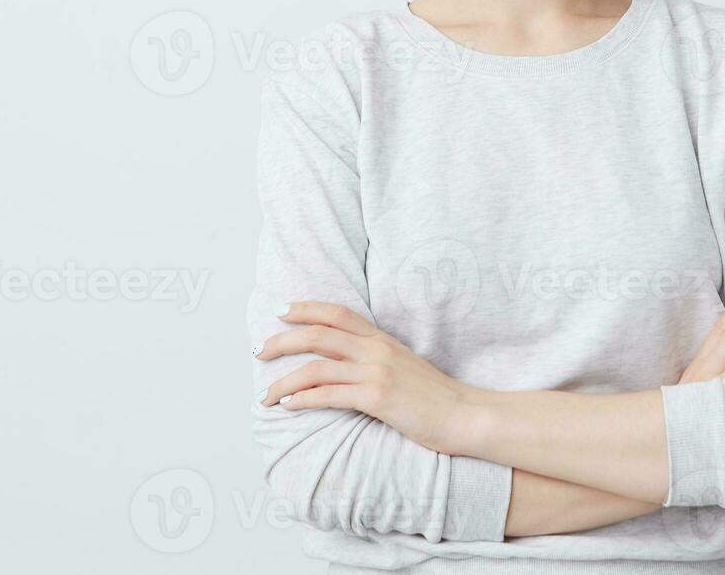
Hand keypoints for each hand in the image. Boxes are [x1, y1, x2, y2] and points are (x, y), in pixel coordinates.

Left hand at [256, 301, 479, 455]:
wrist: (465, 416)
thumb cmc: (435, 397)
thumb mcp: (405, 366)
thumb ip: (377, 358)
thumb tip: (347, 363)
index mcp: (382, 339)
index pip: (337, 313)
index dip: (305, 308)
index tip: (281, 312)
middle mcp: (376, 350)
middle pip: (318, 334)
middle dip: (282, 341)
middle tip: (259, 352)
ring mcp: (377, 372)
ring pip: (316, 367)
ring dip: (284, 381)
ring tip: (265, 395)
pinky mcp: (378, 398)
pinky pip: (329, 395)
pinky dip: (302, 399)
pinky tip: (288, 406)